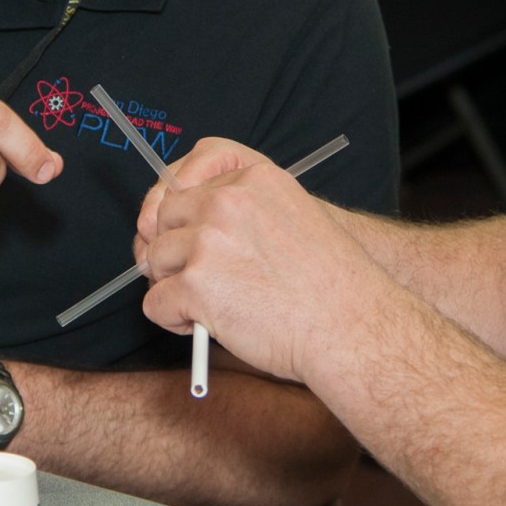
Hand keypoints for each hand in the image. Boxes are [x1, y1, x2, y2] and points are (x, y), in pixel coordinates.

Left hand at [134, 137, 386, 385]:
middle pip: (162, 221)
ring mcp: (207, 241)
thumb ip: (240, 211)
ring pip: (154, 262)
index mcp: (253, 179)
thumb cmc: (329, 284)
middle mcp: (226, 201)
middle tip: (199, 282)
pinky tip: (207, 327)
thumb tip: (170, 229)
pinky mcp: (195, 283)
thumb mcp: (292, 217)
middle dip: (172, 253)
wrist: (351, 325)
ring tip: (210, 307)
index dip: (174, 214)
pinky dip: (174, 322)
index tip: (171, 233)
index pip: (183, 181)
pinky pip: (155, 304)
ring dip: (173, 289)